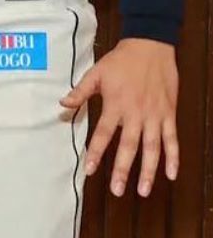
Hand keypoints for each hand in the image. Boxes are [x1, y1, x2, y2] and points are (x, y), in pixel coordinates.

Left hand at [60, 38, 178, 196]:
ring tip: (143, 190)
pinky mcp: (169, 114)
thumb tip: (62, 104)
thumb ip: (80, 92)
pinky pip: (172, 139)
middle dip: (123, 169)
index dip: (96, 152)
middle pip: (129, 146)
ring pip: (152, 148)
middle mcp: (136, 114)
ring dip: (149, 170)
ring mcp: (155, 116)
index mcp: (116, 105)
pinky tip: (172, 175)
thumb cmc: (120, 61)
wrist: (150, 47)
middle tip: (117, 190)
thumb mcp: (95, 73)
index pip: (103, 134)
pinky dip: (174, 157)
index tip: (90, 169)